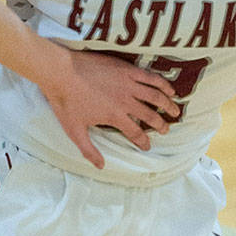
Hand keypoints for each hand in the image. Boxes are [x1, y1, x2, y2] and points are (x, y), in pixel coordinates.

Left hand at [42, 49, 180, 167]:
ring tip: (176, 111)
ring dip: (167, 105)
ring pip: (155, 96)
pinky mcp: (126, 69)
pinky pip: (150, 77)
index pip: (135, 133)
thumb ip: (89, 149)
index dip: (144, 142)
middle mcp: (125, 101)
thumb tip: (101, 166)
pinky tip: (170, 89)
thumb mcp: (74, 130)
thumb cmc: (65, 101)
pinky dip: (162, 84)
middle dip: (160, 125)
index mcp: (114, 116)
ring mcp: (127, 83)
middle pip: (150, 116)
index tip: (147, 146)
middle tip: (166, 130)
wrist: (60, 71)